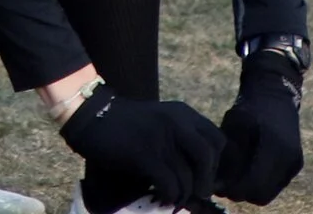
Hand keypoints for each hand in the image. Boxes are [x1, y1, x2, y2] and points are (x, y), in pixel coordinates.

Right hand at [59, 87, 225, 207]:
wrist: (94, 116)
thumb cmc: (128, 125)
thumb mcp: (162, 122)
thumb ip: (181, 139)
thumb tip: (200, 173)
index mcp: (184, 114)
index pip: (218, 140)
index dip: (216, 164)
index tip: (205, 177)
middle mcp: (177, 123)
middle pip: (208, 157)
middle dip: (205, 182)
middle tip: (196, 195)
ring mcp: (161, 138)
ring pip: (188, 177)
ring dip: (183, 195)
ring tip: (172, 198)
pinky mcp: (145, 154)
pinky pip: (170, 184)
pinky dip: (169, 196)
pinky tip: (160, 196)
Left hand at [217, 50, 304, 202]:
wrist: (276, 91)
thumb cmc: (249, 106)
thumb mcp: (233, 125)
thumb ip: (227, 156)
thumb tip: (218, 184)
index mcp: (273, 145)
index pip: (252, 185)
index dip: (233, 189)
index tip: (218, 184)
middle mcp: (289, 157)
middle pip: (260, 195)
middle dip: (240, 193)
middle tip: (224, 183)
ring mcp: (295, 162)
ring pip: (268, 194)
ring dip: (251, 190)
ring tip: (234, 176)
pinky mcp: (297, 164)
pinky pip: (276, 185)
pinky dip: (261, 183)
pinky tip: (248, 170)